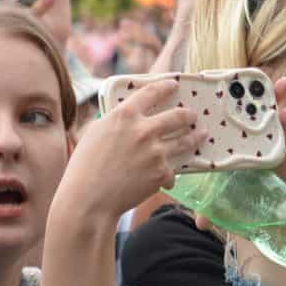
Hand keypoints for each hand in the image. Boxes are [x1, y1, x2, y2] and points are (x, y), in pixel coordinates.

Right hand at [55, 78, 199, 222]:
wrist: (90, 199)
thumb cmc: (85, 167)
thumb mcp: (95, 132)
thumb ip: (115, 121)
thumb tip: (128, 118)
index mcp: (124, 115)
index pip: (151, 92)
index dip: (166, 86)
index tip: (174, 85)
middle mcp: (144, 130)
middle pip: (177, 115)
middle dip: (188, 114)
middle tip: (192, 114)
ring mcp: (156, 152)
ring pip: (185, 140)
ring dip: (195, 136)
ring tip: (201, 134)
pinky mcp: (162, 173)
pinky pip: (174, 170)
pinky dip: (170, 173)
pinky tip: (170, 176)